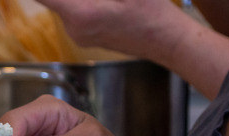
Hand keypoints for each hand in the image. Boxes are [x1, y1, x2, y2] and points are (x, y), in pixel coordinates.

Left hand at [35, 0, 184, 58]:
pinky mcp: (82, 35)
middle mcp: (74, 27)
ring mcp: (77, 34)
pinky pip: (72, 11)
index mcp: (82, 13)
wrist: (165, 39)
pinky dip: (77, 1)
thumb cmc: (152, 9)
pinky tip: (101, 1)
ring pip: (63, 4)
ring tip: (103, 0)